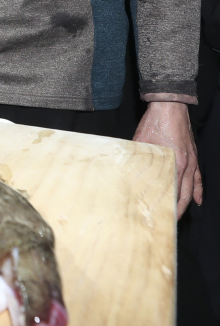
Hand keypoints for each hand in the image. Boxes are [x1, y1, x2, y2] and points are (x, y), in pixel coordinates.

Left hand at [133, 101, 201, 218]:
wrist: (170, 105)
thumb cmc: (155, 121)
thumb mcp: (141, 140)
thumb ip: (137, 156)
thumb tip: (127, 167)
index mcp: (173, 161)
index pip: (171, 189)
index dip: (165, 203)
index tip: (159, 214)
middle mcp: (185, 164)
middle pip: (182, 193)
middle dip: (176, 209)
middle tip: (169, 220)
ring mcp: (191, 160)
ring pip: (191, 188)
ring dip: (186, 202)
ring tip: (180, 214)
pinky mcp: (192, 155)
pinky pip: (198, 177)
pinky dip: (198, 189)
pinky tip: (198, 200)